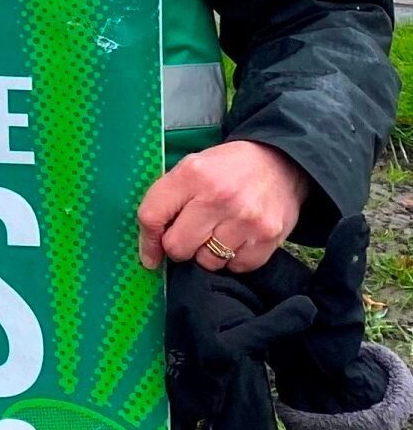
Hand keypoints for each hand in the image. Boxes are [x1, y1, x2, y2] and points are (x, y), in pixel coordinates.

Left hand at [137, 140, 308, 274]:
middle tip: (193, 234)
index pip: (152, 215)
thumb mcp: (193, 167)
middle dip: (181, 246)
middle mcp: (219, 196)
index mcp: (194, 173)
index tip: (151, 254)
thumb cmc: (229, 169)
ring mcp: (246, 219)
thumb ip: (168, 199)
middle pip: (177, 247)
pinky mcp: (268, 237)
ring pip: (207, 262)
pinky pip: (236, 267)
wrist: (282, 162)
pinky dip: (235, 258)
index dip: (147, 240)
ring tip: (220, 231)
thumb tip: (151, 247)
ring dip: (209, 253)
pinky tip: (240, 237)